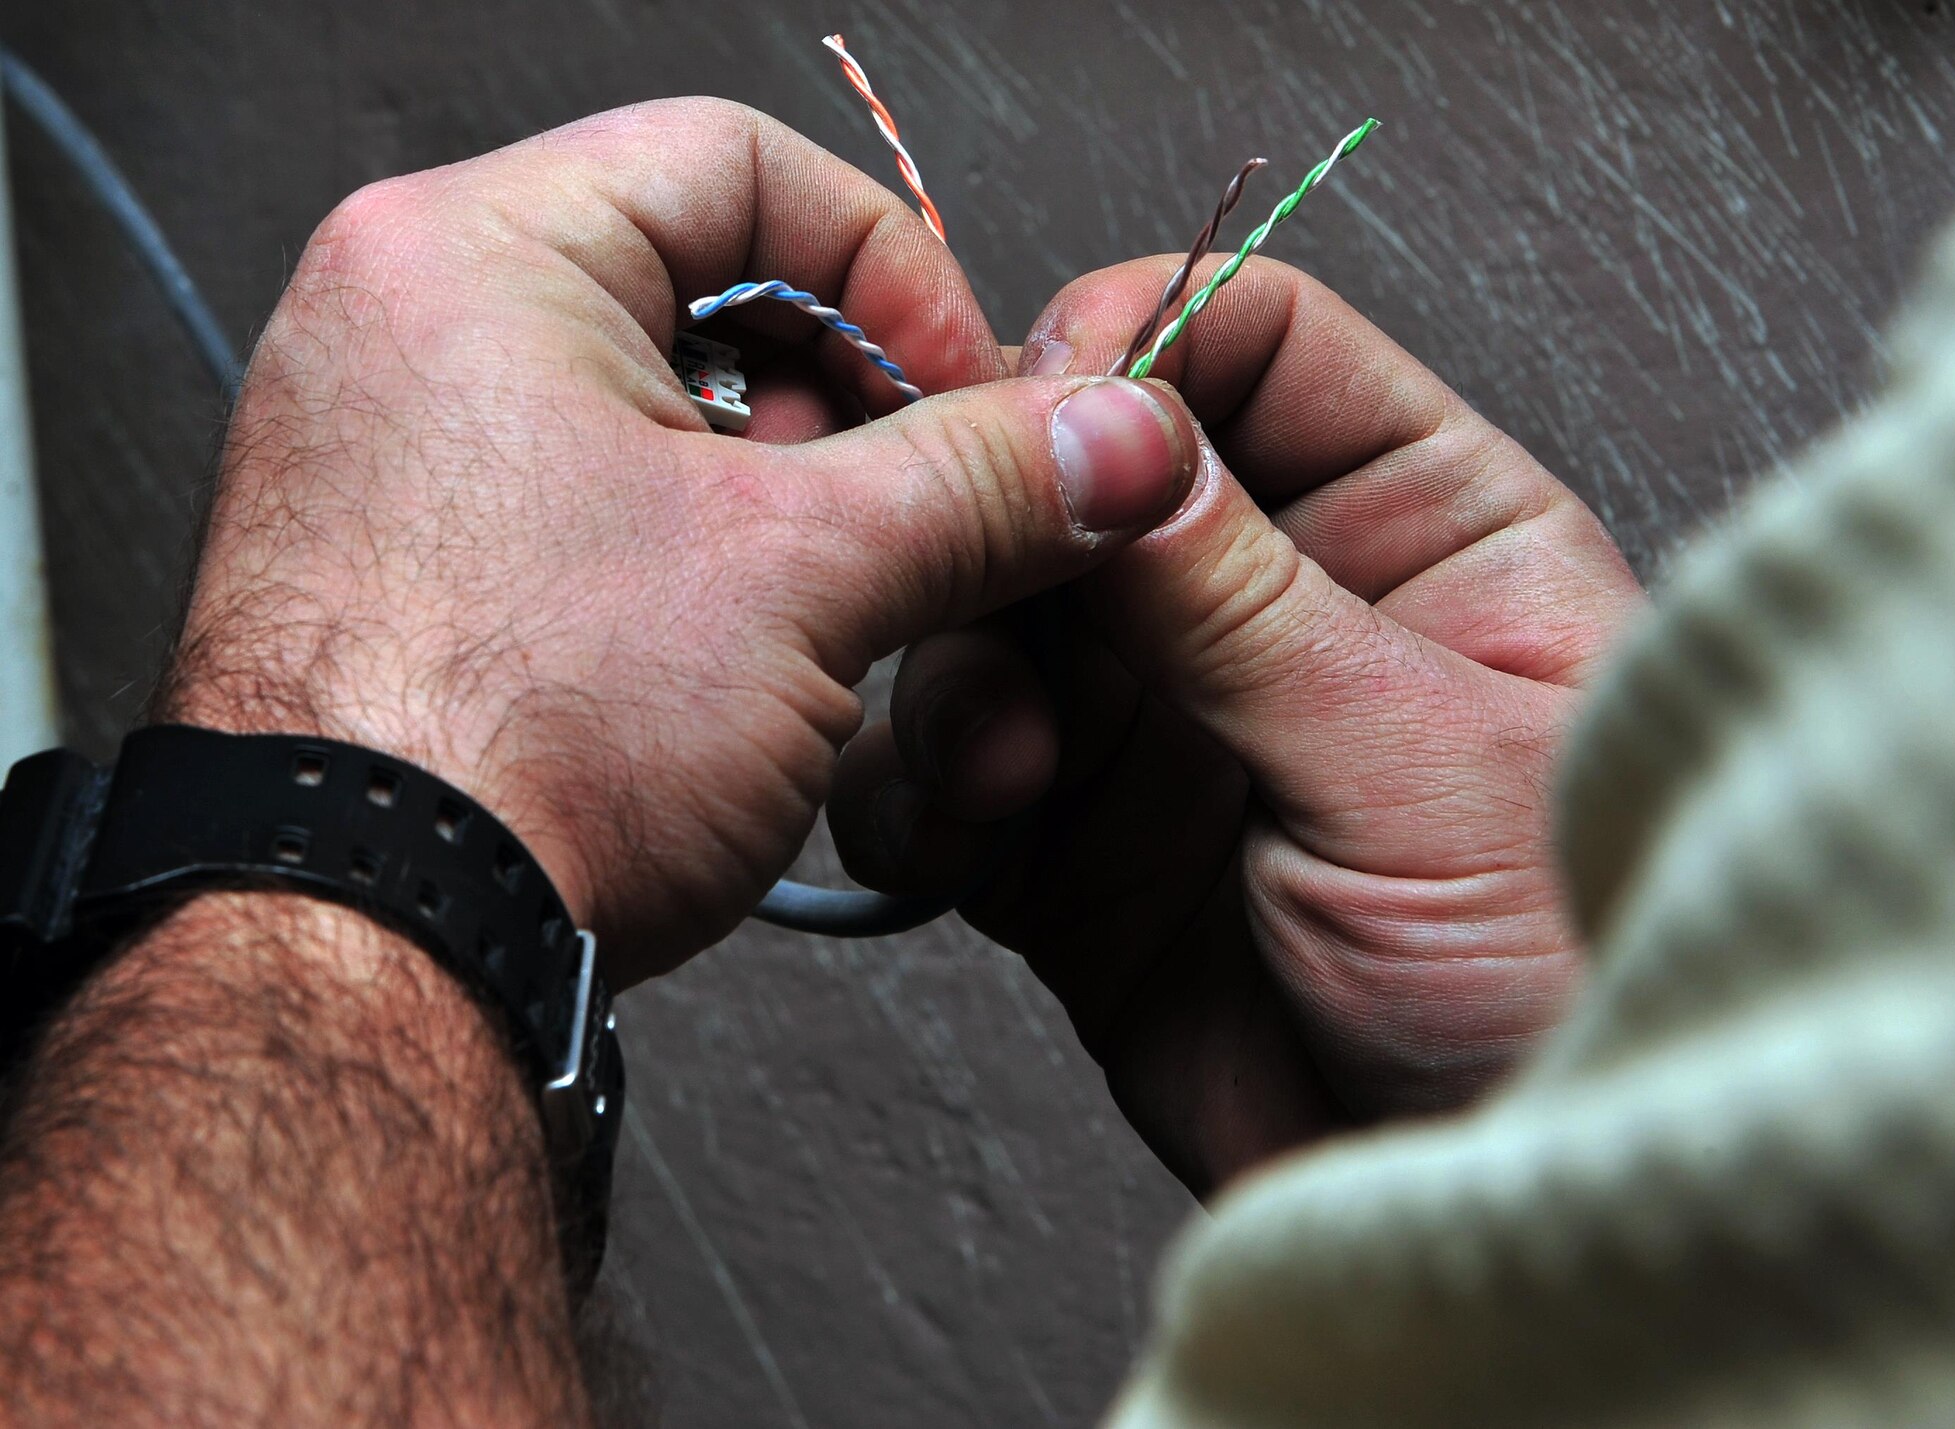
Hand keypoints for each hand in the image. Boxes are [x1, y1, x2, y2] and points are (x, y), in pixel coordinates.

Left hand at [160, 99, 1200, 986]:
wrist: (366, 958)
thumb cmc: (502, 752)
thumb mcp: (804, 580)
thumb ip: (984, 482)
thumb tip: (1103, 442)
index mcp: (470, 257)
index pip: (743, 165)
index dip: (894, 272)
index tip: (969, 387)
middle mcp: (410, 335)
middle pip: (711, 297)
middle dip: (853, 419)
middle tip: (923, 514)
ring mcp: (403, 459)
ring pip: (671, 423)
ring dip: (793, 514)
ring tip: (830, 616)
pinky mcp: (422, 572)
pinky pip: (605, 517)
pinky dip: (707, 573)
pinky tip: (744, 665)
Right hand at [829, 258, 1644, 1192]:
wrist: (1483, 1213)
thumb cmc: (1554, 987)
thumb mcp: (1417, 762)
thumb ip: (1244, 597)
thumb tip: (1115, 433)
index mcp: (1423, 532)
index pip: (1259, 344)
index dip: (1136, 345)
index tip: (1045, 409)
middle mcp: (1281, 610)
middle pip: (1088, 477)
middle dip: (1008, 530)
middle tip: (966, 586)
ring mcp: (1169, 730)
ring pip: (994, 622)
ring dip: (956, 678)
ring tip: (1001, 770)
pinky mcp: (1080, 851)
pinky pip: (948, 780)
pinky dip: (920, 798)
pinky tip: (966, 840)